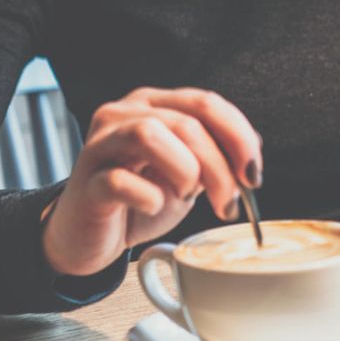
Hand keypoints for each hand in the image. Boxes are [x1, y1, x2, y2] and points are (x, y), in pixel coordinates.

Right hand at [41, 87, 262, 275]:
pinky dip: (148, 197)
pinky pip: (120, 180)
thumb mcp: (187, 173)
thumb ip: (214, 154)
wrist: (89, 237)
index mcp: (153, 104)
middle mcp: (122, 114)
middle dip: (219, 167)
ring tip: (185, 196)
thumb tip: (253, 147)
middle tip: (229, 203)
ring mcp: (99, 145)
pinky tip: (152, 206)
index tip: (254, 175)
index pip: (206, 103)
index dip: (239, 137)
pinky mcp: (85, 182)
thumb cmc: (139, 199)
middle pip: (186, 123)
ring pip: (150, 135)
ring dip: (184, 171)